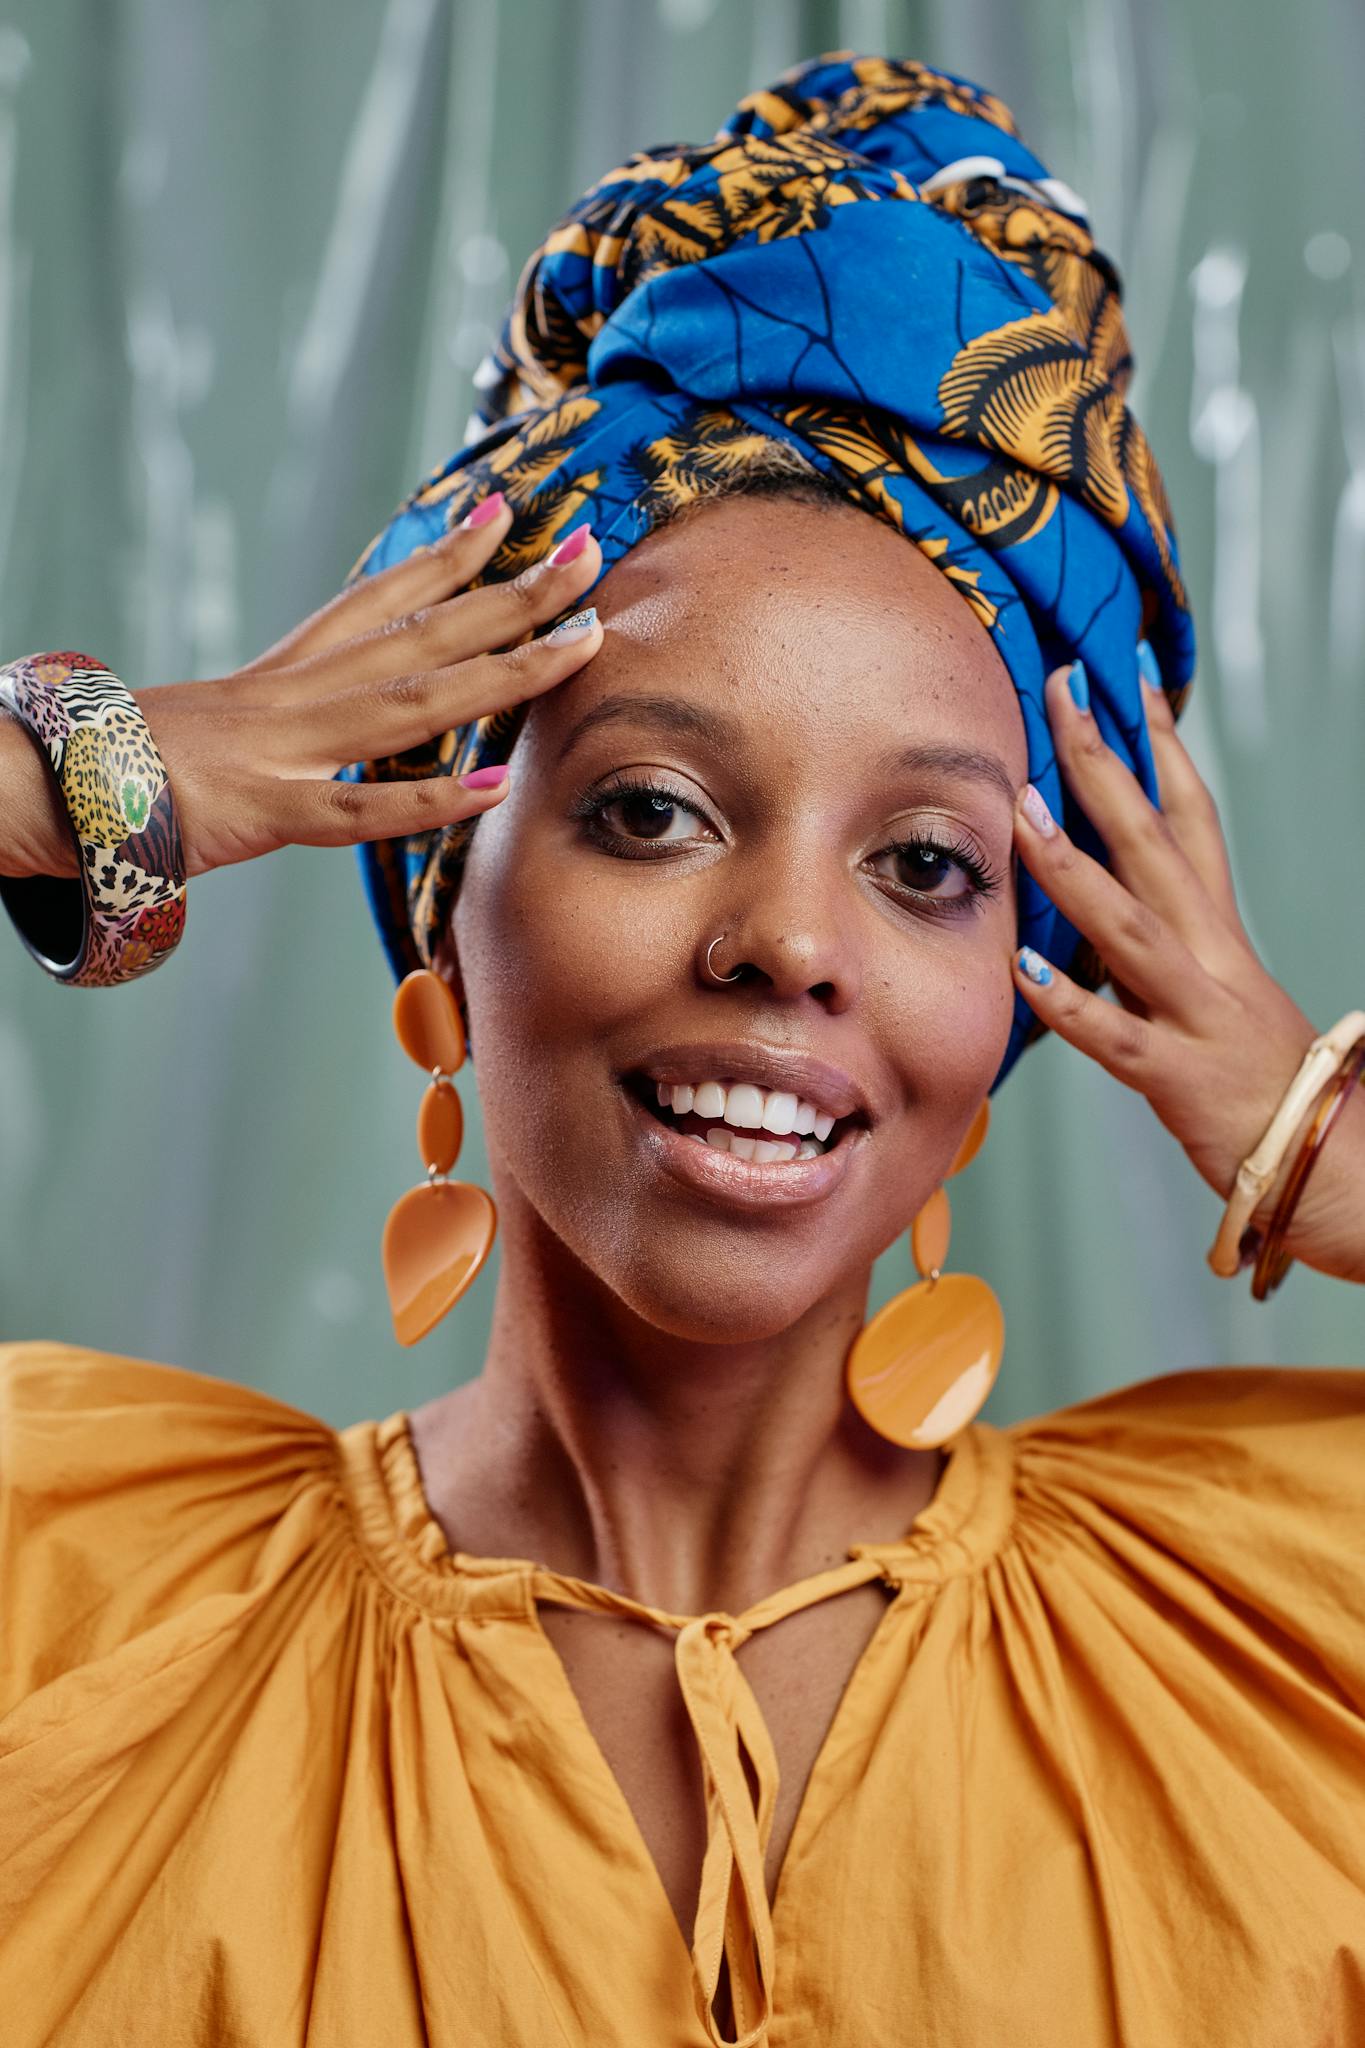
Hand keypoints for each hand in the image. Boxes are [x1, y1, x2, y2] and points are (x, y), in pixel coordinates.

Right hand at [0, 497, 602, 881]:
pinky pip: (362, 809)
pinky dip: (430, 798)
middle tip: (589, 550)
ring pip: (416, 701)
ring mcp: (288, 749)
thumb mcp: (232, 724)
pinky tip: (493, 788)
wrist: (55, 788)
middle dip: (513, 592)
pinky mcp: (270, 812)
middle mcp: (298, 693)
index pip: (381, 597)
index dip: (447, 556)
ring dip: (504, 671)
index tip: (506, 512)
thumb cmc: (138, 763)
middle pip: (424, 633)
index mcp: (288, 670)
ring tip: (578, 642)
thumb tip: (342, 710)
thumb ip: (294, 714)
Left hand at [1010, 654, 1364, 1283]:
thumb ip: (1160, 939)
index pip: (1193, 817)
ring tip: (1021, 812)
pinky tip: (1018, 967)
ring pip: (1129, 926)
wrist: (1322, 1166)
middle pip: (1156, 843)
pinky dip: (1065, 1001)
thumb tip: (1095, 889)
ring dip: (1071, 868)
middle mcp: (1211, 956)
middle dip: (1107, 767)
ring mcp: (1196, 1014)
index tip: (1129, 679)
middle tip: (1064, 696)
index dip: (1162, 746)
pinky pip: (1114, 1036)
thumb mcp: (1215, 989)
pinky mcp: (1176, 1078)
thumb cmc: (1255, 1078)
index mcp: (1220, 931)